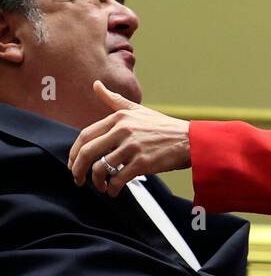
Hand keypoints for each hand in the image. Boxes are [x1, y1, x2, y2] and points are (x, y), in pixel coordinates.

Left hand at [68, 81, 191, 195]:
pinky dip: (113, 188)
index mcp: (119, 117)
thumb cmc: (165, 127)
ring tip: (102, 186)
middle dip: (78, 170)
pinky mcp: (142, 163)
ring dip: (97, 181)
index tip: (73, 163)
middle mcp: (123, 130)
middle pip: (87, 152)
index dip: (74, 153)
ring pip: (101, 168)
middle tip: (79, 180)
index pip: (85, 136)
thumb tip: (95, 84)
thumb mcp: (139, 110)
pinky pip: (118, 179)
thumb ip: (114, 100)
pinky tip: (114, 191)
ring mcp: (132, 147)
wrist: (191, 141)